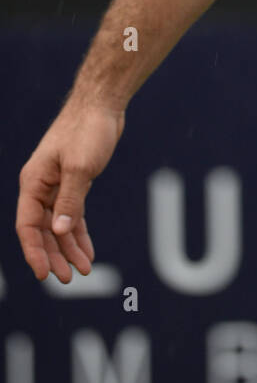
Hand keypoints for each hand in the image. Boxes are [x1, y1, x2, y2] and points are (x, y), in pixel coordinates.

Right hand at [16, 99, 125, 282]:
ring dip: (69, 247)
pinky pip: (72, 214)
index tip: (44, 274)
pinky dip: (79, 232)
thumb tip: (59, 232)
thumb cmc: (87, 129)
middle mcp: (40, 186)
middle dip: (54, 255)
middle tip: (69, 279)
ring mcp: (56, 185)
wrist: (102, 104)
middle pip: (42, 230)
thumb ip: (70, 200)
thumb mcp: (80, 166)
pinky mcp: (73, 182)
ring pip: (58, 225)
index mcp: (33, 182)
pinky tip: (87, 250)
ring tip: (83, 270)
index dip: (34, 251)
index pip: (28, 225)